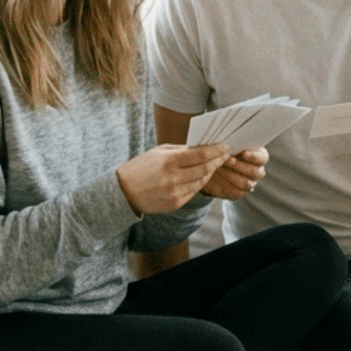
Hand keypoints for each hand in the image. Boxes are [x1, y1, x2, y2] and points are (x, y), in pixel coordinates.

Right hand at [117, 143, 231, 214]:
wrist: (124, 192)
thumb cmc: (141, 167)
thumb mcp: (159, 152)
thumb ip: (182, 150)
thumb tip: (203, 147)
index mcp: (169, 161)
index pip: (200, 155)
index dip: (216, 150)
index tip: (225, 146)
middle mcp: (173, 178)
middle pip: (205, 169)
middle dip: (218, 161)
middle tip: (226, 155)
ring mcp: (175, 193)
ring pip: (202, 182)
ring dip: (210, 172)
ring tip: (215, 164)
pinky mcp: (175, 204)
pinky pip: (193, 192)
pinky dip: (199, 183)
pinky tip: (202, 176)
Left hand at [201, 147, 266, 200]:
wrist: (207, 164)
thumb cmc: (219, 149)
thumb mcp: (225, 143)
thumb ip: (232, 143)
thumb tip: (231, 142)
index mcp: (257, 155)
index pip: (263, 158)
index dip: (255, 156)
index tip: (243, 153)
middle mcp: (256, 170)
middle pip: (257, 172)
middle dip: (240, 165)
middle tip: (227, 159)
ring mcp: (249, 182)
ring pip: (247, 182)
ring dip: (231, 174)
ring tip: (218, 167)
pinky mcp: (239, 192)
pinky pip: (236, 191)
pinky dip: (225, 183)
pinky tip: (217, 175)